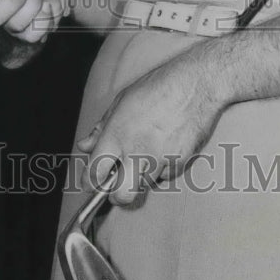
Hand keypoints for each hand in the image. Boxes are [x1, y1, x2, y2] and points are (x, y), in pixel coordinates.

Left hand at [77, 40, 226, 204]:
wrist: (194, 84)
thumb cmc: (157, 87)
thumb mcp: (121, 102)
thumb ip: (102, 128)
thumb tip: (85, 145)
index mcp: (116, 134)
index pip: (95, 172)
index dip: (90, 181)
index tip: (91, 183)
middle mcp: (136, 151)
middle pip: (122, 196)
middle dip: (117, 196)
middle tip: (117, 186)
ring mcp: (159, 159)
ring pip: (144, 186)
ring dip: (142, 175)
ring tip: (146, 152)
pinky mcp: (179, 162)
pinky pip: (166, 176)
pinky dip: (163, 168)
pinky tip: (164, 147)